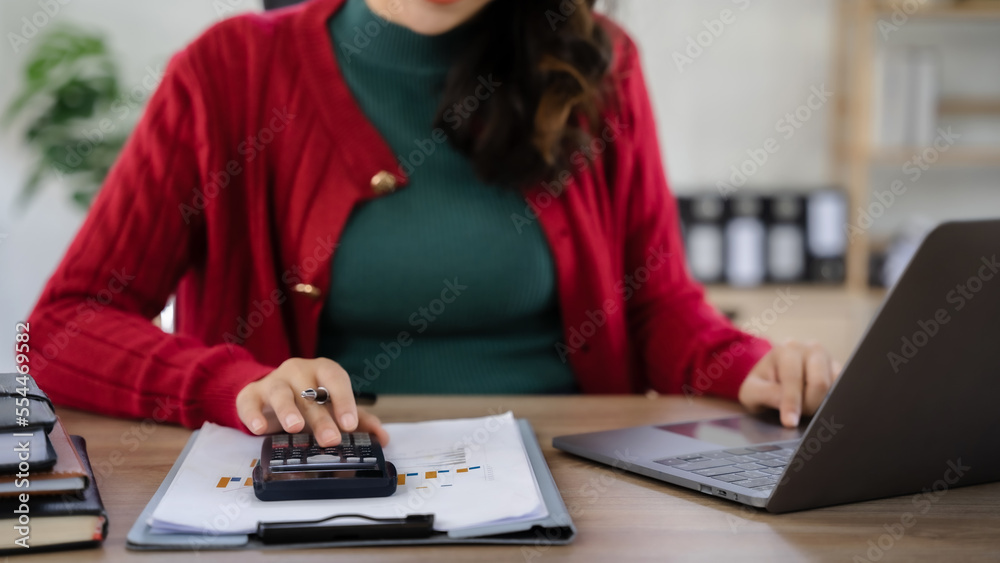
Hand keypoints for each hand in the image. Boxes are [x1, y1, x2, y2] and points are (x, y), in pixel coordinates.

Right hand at [236, 357, 388, 445]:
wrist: (270, 393)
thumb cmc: (308, 399)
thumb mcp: (332, 407)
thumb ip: (357, 420)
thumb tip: (382, 438)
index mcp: (322, 371)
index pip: (336, 379)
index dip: (344, 400)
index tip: (350, 424)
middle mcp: (298, 371)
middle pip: (310, 392)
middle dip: (321, 417)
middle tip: (331, 440)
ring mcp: (273, 381)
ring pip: (280, 392)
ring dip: (288, 410)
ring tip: (294, 427)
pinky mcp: (250, 395)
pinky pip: (249, 402)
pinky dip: (253, 415)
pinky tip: (259, 429)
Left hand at [737, 340, 841, 427]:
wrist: (773, 379)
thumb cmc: (762, 386)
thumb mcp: (752, 391)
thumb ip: (766, 394)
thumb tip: (786, 404)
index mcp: (786, 350)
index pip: (793, 378)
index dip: (791, 402)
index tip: (790, 422)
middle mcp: (810, 349)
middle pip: (819, 383)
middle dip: (808, 406)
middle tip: (798, 416)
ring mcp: (828, 358)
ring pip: (833, 388)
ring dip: (820, 405)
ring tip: (805, 408)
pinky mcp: (839, 370)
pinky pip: (844, 389)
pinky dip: (831, 402)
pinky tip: (818, 405)